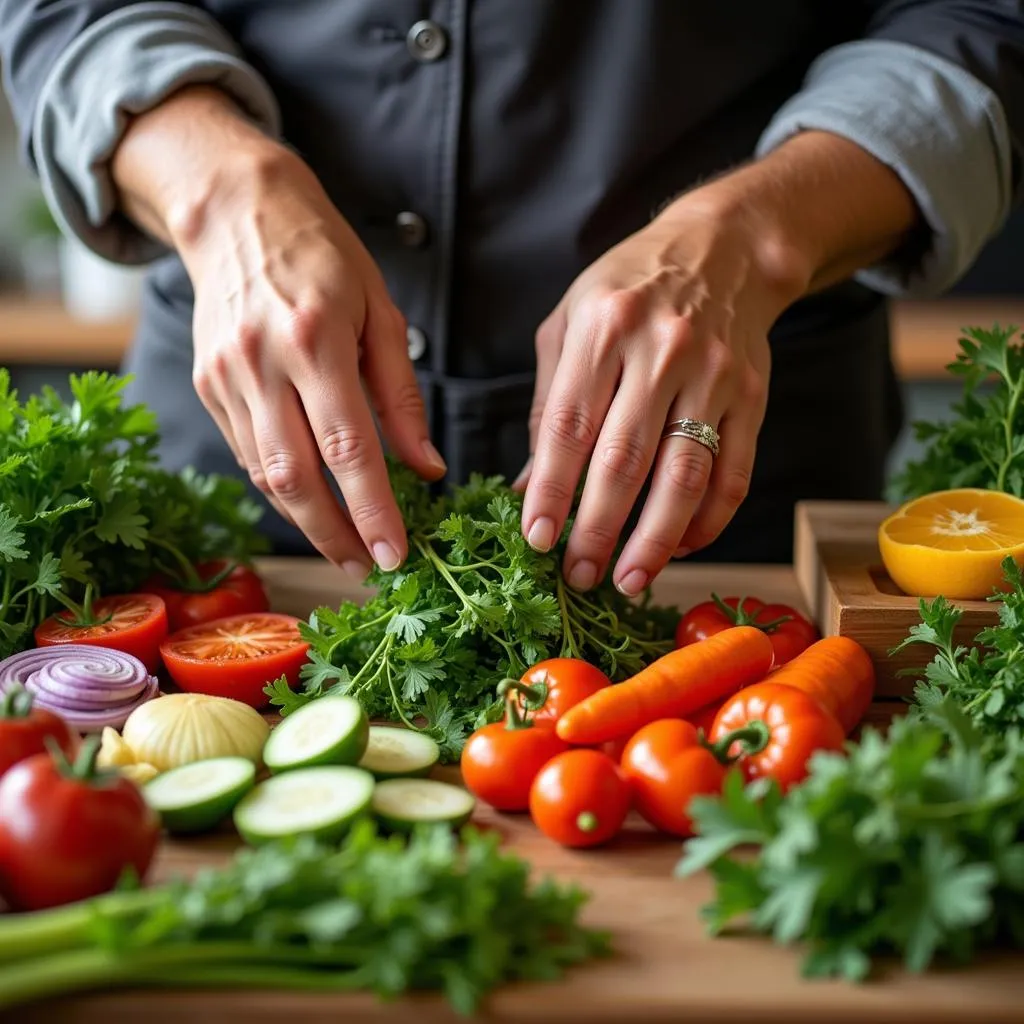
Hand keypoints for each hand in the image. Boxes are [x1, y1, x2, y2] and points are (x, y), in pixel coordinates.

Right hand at [174, 146, 445, 577]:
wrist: (236, 212)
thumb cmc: (323, 255)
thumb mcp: (381, 311)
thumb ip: (403, 395)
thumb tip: (428, 468)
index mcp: (315, 339)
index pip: (349, 448)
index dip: (372, 510)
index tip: (395, 554)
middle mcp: (262, 363)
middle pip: (296, 476)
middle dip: (334, 535)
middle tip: (368, 568)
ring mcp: (226, 377)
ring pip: (265, 474)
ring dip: (306, 521)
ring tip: (345, 547)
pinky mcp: (208, 385)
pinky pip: (247, 454)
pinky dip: (282, 488)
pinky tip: (311, 504)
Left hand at [518, 187, 808, 595]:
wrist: (724, 249)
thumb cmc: (629, 289)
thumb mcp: (569, 323)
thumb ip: (547, 402)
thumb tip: (529, 485)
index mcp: (602, 328)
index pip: (568, 426)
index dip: (552, 490)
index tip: (538, 539)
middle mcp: (661, 350)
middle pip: (625, 459)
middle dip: (598, 529)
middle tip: (578, 575)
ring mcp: (713, 374)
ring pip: (684, 474)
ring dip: (655, 539)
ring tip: (629, 579)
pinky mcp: (752, 396)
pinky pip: (733, 472)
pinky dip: (708, 520)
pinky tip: (681, 546)